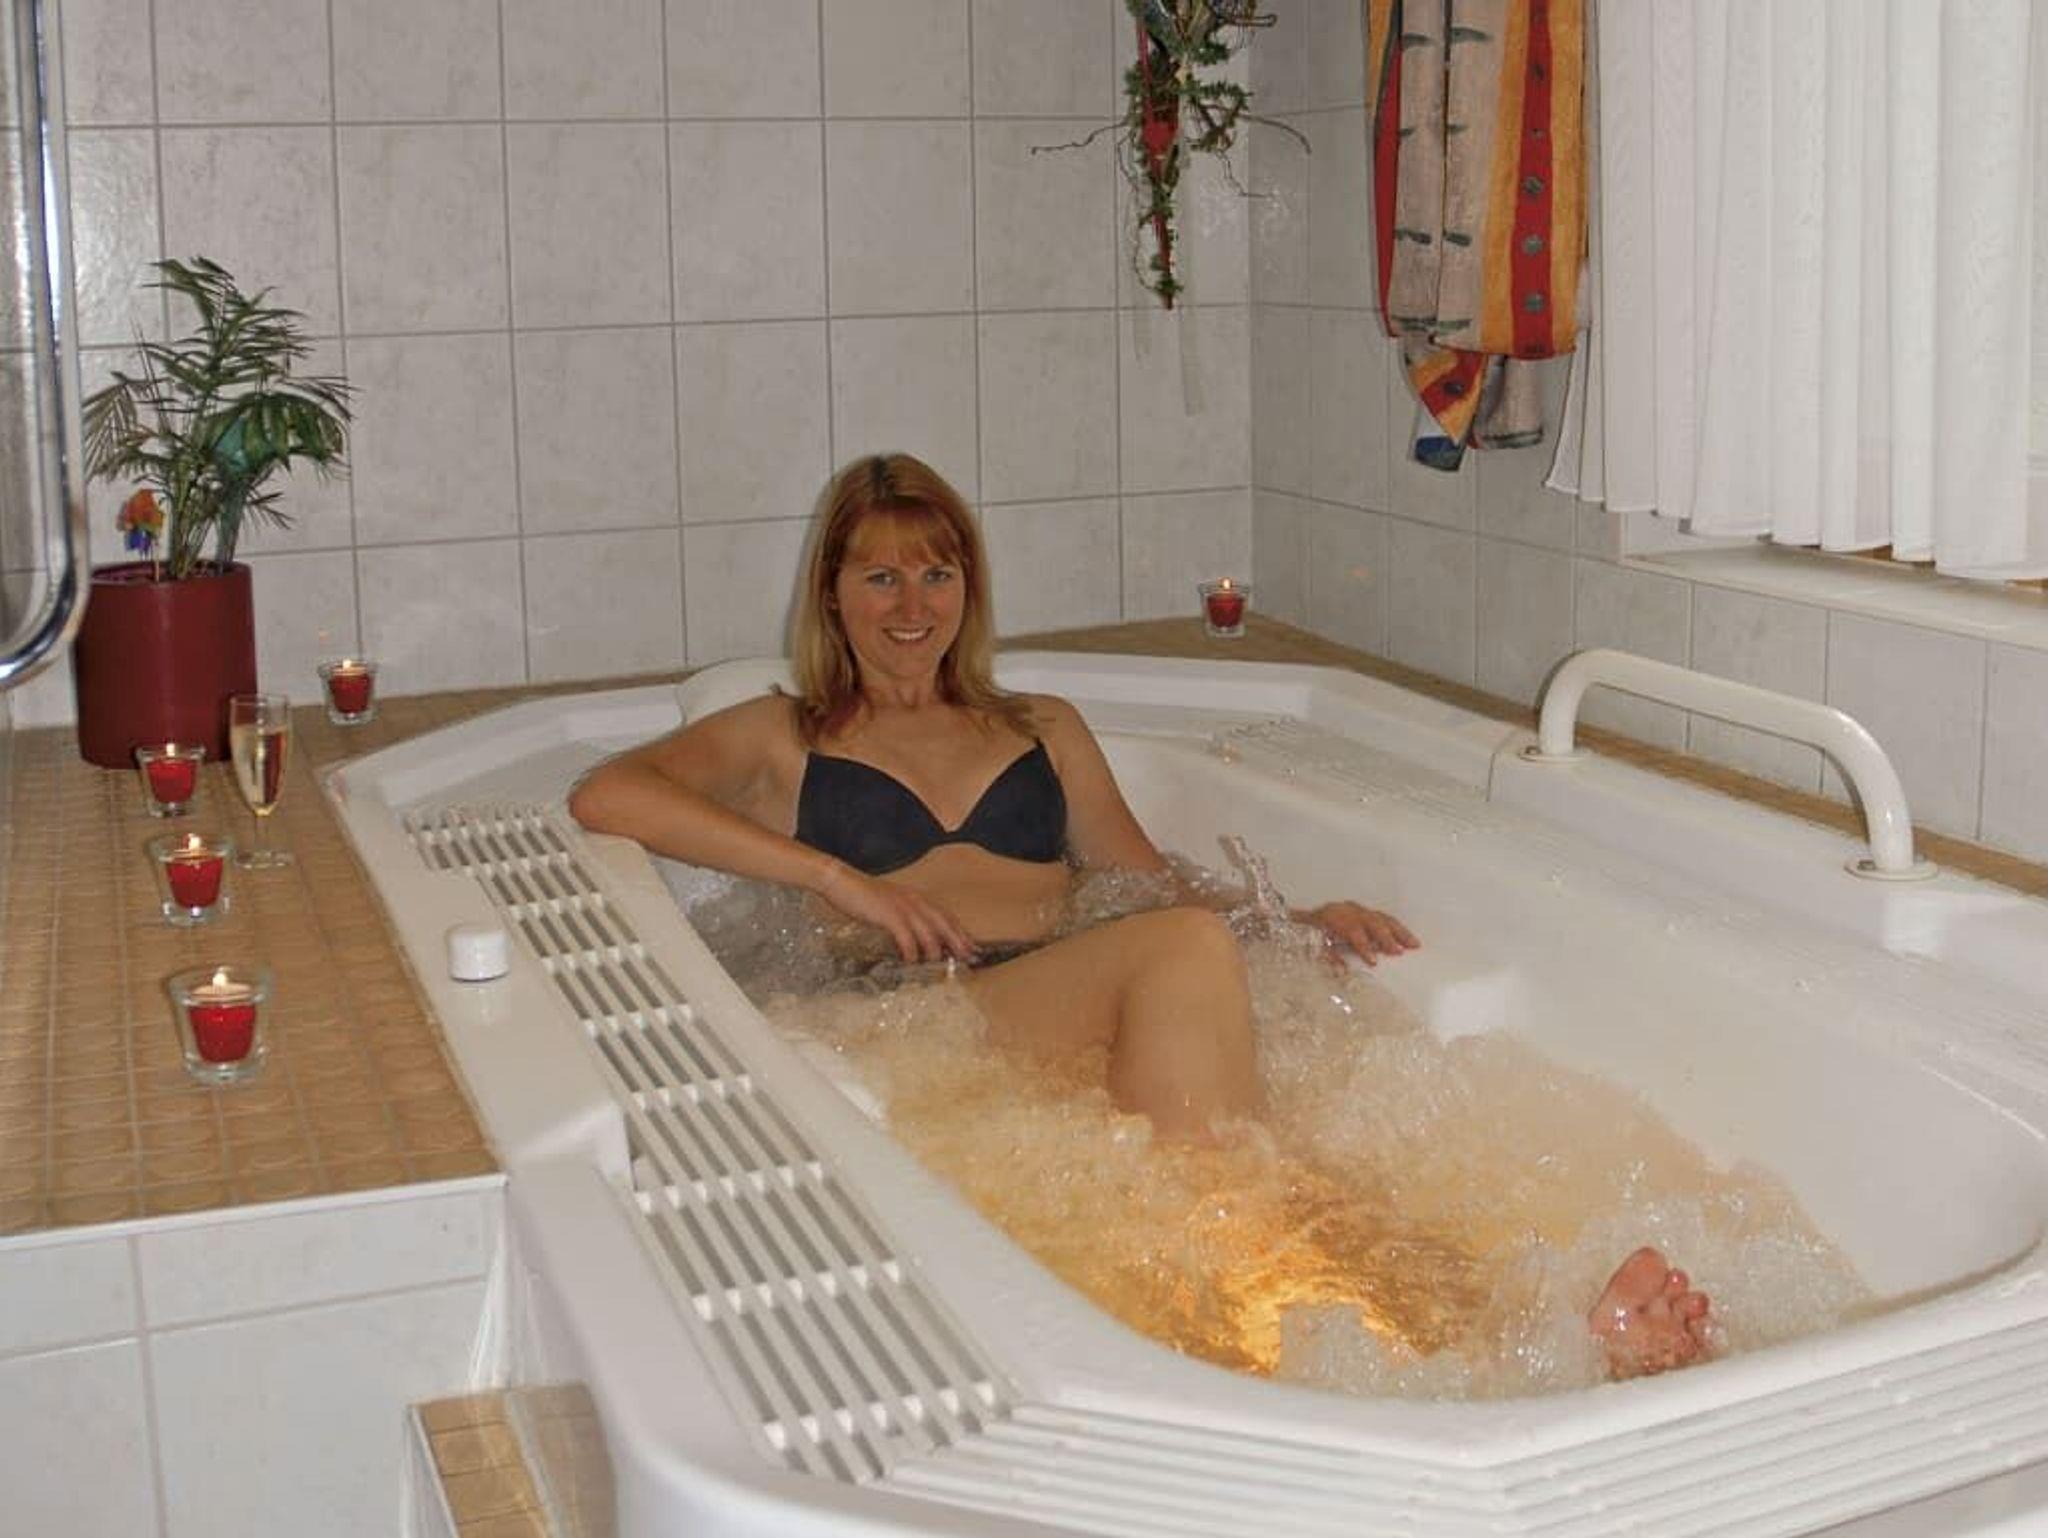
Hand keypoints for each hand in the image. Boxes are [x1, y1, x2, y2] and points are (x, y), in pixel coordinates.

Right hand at [816, 862, 978, 964]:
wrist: (841, 881)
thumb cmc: (863, 896)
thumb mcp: (890, 906)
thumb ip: (904, 920)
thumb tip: (915, 941)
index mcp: (916, 898)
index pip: (946, 916)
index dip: (961, 932)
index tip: (973, 948)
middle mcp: (914, 901)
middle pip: (944, 923)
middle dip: (959, 941)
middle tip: (969, 958)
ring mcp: (902, 906)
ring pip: (928, 931)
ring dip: (936, 950)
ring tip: (940, 964)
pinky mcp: (888, 914)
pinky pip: (906, 936)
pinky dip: (911, 950)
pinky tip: (911, 961)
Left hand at [1298, 901, 1418, 967]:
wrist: (1304, 919)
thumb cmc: (1311, 934)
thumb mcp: (1314, 947)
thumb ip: (1329, 958)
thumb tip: (1342, 972)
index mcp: (1335, 919)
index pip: (1353, 932)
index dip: (1364, 947)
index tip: (1374, 962)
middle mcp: (1349, 912)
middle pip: (1372, 922)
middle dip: (1386, 937)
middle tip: (1398, 952)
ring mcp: (1359, 910)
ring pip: (1382, 918)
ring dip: (1399, 932)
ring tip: (1414, 945)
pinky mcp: (1366, 912)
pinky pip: (1384, 918)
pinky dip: (1398, 928)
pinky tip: (1408, 939)